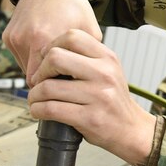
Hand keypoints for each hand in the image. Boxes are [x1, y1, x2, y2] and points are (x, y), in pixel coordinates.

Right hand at [2, 0, 101, 82]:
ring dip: (39, 69)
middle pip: (33, 78)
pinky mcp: (8, 36)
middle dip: (47, 80)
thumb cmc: (73, 6)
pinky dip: (32, 58)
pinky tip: (46, 49)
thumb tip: (85, 80)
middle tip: (64, 77)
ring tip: (57, 60)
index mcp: (44, 40)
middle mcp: (25, 40)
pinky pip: (20, 57)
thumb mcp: (90, 32)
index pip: (44, 81)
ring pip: (25, 69)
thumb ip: (87, 57)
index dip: (56, 86)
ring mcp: (14, 38)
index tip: (68, 85)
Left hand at [27, 30, 155, 165]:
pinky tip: (39, 111)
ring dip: (34, 94)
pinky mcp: (90, 117)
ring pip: (48, 87)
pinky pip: (51, 109)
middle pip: (55, 57)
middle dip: (40, 71)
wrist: (131, 129)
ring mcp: (98, 96)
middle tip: (39, 81)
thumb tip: (47, 53)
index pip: (72, 36)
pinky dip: (37, 110)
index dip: (51, 46)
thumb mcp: (108, 71)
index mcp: (108, 58)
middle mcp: (105, 74)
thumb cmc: (113, 101)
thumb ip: (86, 58)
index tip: (46, 60)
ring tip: (36, 99)